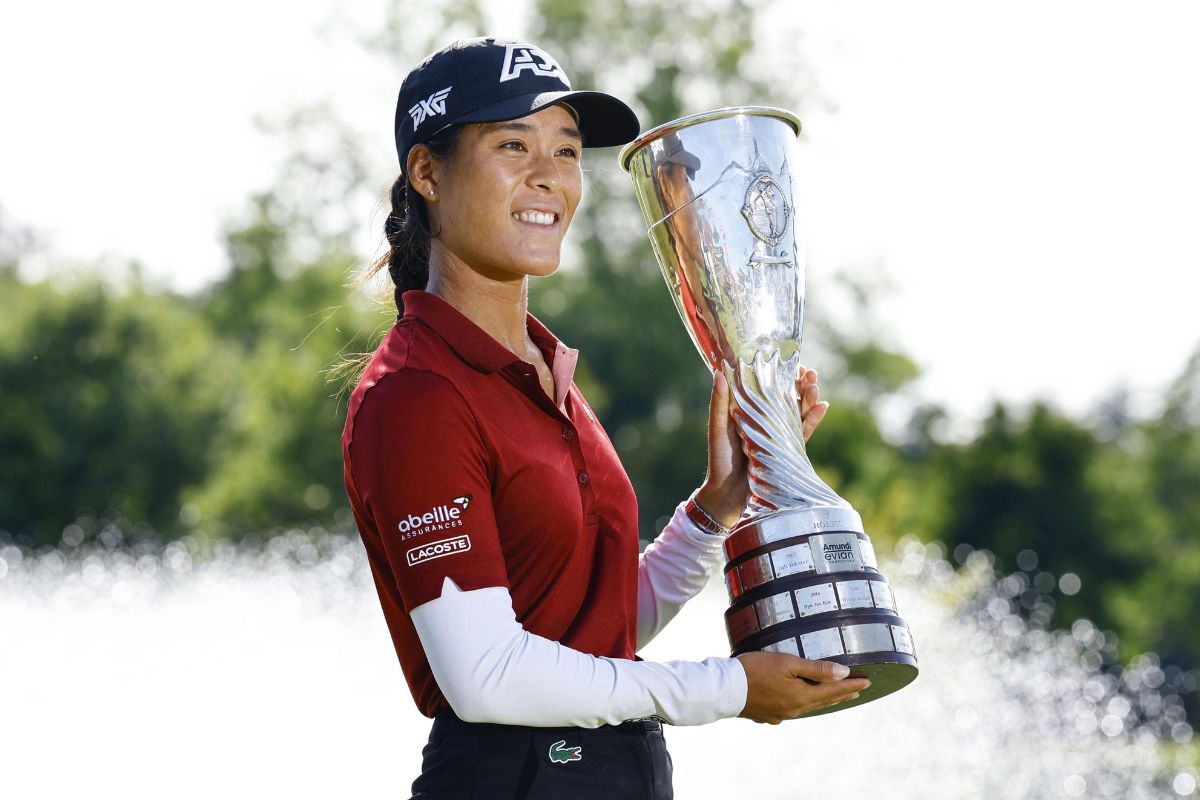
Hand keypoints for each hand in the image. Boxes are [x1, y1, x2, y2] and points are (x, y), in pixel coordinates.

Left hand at [695, 366, 828, 527]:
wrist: (728, 495)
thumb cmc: (719, 459)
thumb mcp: (718, 428)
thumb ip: (719, 402)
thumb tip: (719, 372)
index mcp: (748, 410)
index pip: (767, 386)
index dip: (780, 374)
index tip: (791, 362)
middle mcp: (765, 420)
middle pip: (787, 397)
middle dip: (800, 383)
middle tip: (810, 372)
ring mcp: (778, 435)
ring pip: (798, 412)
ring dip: (809, 398)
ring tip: (815, 386)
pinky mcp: (788, 450)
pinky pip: (803, 432)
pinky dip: (813, 419)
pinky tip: (822, 406)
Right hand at [736, 652, 869, 723]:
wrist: (724, 690)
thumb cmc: (754, 670)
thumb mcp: (787, 663)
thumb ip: (816, 669)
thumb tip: (843, 674)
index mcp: (801, 697)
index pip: (834, 690)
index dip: (852, 685)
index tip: (869, 681)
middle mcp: (795, 709)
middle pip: (824, 701)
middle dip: (842, 693)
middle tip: (858, 689)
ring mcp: (781, 714)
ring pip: (809, 706)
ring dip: (824, 699)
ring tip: (834, 695)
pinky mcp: (768, 714)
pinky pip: (793, 709)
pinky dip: (805, 703)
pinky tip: (800, 700)